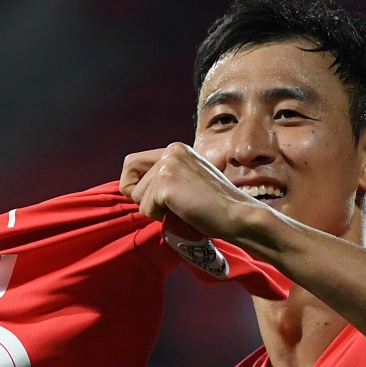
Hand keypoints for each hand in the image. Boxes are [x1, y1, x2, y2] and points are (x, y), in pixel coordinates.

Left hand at [119, 142, 252, 238]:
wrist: (237, 215)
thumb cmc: (213, 205)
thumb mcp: (187, 180)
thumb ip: (164, 178)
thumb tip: (132, 189)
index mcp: (175, 149)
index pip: (132, 162)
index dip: (133, 184)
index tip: (150, 197)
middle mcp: (170, 151)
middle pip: (128, 180)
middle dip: (140, 198)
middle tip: (166, 206)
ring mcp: (168, 166)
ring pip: (137, 197)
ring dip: (156, 210)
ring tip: (182, 208)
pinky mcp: (166, 183)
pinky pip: (145, 208)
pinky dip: (161, 217)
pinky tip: (183, 211)